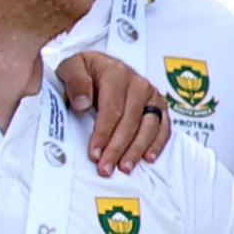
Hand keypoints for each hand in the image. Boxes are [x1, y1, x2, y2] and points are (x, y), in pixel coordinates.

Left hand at [53, 45, 173, 171]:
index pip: (112, 109)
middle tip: (106, 168)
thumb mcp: (70, 67)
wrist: (100, 64)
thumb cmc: (84, 70)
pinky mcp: (160, 104)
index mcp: (116, 73)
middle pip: (131, 122)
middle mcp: (138, 83)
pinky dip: (158, 143)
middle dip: (118, 148)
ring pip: (149, 126)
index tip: (94, 154)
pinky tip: (148, 158)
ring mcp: (152, 94)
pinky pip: (163, 126)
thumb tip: (82, 104)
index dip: (103, 133)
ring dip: (137, 149)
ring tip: (125, 168)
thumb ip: (75, 82)